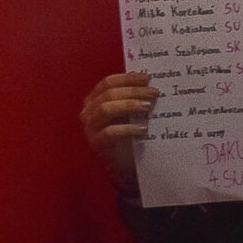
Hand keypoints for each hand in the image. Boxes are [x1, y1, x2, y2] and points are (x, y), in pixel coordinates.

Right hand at [80, 71, 158, 189]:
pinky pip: (110, 132)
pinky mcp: (97, 144)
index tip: (147, 78)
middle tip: (154, 93)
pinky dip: (128, 128)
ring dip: (129, 105)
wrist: (127, 164)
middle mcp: (89, 111)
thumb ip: (134, 97)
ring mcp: (91, 128)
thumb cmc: (130, 135)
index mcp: (95, 99)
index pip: (108, 83)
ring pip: (106, 109)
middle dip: (133, 91)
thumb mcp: (131, 113)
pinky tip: (143, 129)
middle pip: (108, 94)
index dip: (127, 78)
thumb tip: (149, 80)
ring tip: (148, 107)